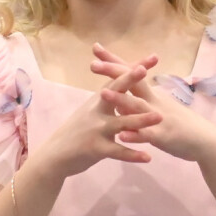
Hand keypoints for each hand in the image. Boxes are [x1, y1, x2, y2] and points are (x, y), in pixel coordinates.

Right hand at [34, 66, 162, 178]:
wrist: (56, 155)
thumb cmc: (77, 131)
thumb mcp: (90, 110)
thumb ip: (107, 98)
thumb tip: (121, 81)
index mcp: (99, 100)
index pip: (118, 79)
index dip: (134, 68)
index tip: (153, 57)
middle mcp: (97, 110)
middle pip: (115, 92)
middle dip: (129, 80)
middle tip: (144, 70)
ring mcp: (97, 129)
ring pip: (121, 122)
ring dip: (141, 120)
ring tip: (160, 117)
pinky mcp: (96, 148)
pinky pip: (117, 151)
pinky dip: (132, 154)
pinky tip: (148, 157)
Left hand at [91, 44, 215, 162]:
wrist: (205, 140)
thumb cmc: (178, 123)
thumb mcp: (156, 108)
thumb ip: (138, 101)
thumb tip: (119, 95)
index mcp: (150, 93)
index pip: (130, 71)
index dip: (113, 61)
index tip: (95, 48)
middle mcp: (153, 101)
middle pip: (132, 82)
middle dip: (113, 72)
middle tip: (92, 64)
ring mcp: (158, 117)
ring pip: (137, 107)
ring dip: (121, 100)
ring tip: (103, 94)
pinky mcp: (164, 136)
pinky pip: (148, 135)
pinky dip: (135, 135)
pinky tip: (122, 136)